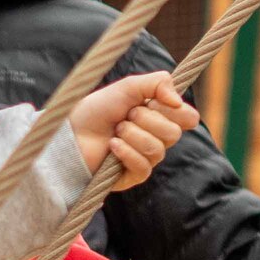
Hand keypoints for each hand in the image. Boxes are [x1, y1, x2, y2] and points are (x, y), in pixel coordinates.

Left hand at [69, 68, 196, 189]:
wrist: (70, 132)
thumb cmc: (97, 110)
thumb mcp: (128, 86)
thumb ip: (158, 82)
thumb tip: (178, 101)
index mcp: (160, 117)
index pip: (189, 118)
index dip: (176, 110)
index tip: (154, 102)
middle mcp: (157, 138)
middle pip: (174, 133)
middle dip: (147, 120)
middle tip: (127, 115)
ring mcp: (146, 158)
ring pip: (158, 149)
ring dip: (133, 135)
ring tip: (116, 130)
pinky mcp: (133, 176)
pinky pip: (144, 167)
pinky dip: (127, 152)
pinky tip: (113, 145)